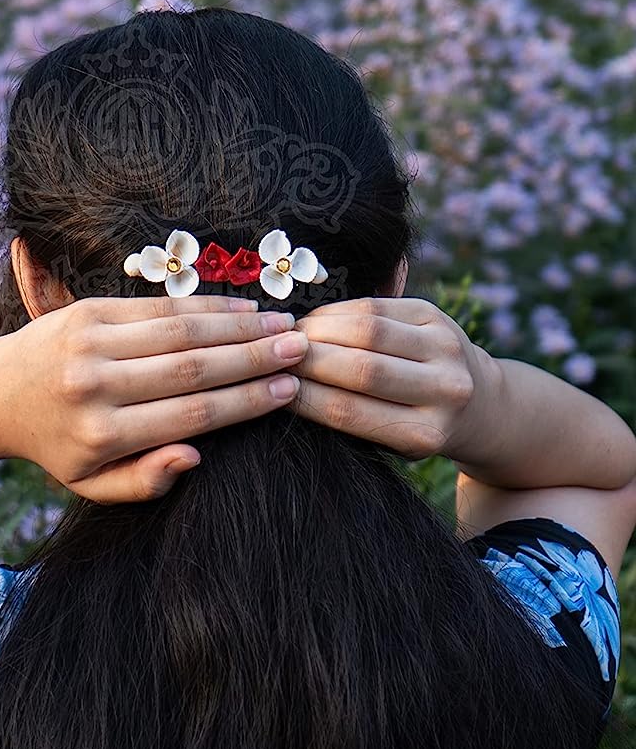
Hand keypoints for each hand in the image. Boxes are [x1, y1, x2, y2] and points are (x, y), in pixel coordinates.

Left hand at [0, 294, 307, 501]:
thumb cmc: (57, 444)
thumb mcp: (93, 485)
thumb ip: (146, 481)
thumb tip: (195, 458)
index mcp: (102, 435)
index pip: (192, 415)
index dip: (246, 401)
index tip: (288, 390)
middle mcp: (95, 386)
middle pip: (193, 368)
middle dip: (254, 357)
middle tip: (300, 350)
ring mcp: (90, 343)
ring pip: (180, 331)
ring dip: (238, 325)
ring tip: (281, 325)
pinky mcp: (87, 310)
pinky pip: (157, 306)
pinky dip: (204, 306)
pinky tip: (240, 306)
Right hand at [285, 296, 499, 460]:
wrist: (479, 403)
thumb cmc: (417, 426)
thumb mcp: (391, 442)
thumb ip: (349, 417)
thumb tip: (281, 389)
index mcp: (425, 434)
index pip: (349, 412)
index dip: (302, 396)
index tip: (270, 387)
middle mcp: (444, 391)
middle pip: (361, 368)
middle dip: (307, 359)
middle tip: (271, 354)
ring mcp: (446, 349)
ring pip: (368, 330)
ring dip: (319, 329)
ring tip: (291, 335)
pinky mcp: (438, 316)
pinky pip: (377, 306)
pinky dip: (339, 312)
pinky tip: (316, 320)